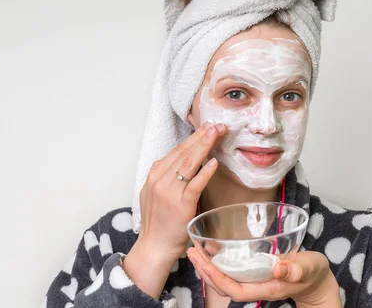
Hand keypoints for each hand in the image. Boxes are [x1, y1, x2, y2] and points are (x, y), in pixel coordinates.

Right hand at [122, 122, 226, 297]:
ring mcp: (169, 191)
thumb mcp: (155, 194)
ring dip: (204, 146)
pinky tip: (214, 162)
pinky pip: (194, 184)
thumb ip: (165, 177)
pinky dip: (204, 172)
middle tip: (217, 125)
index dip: (193, 138)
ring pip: (189, 163)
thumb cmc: (158, 223)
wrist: (154, 247)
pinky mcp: (180, 204)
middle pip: (184, 152)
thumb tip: (182, 162)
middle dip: (201, 136)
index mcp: (154, 175)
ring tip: (217, 133)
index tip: (208, 127)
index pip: (177, 151)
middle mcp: (160, 180)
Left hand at [187, 248, 341, 307]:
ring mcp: (255, 282)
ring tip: (194, 252)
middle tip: (191, 253)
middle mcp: (258, 287)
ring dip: (208, 268)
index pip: (236, 290)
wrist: (317, 281)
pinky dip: (218, 263)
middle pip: (224, 287)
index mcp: (268, 288)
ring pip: (225, 281)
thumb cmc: (314, 273)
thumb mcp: (310, 267)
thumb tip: (279, 268)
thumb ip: (297, 268)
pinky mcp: (255, 274)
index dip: (218, 280)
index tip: (205, 265)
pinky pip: (232, 273)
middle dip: (206, 272)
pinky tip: (210, 251)